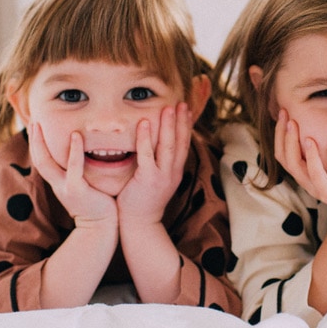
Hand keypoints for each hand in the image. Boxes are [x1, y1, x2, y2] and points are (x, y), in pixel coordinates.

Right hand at [30, 122, 116, 226]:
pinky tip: (76, 135)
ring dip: (42, 142)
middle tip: (33, 119)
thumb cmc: (97, 204)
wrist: (102, 227)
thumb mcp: (83, 185)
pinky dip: (74, 152)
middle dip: (34, 139)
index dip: (37, 143)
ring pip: (47, 163)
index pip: (42, 160)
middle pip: (39, 159)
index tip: (35, 126)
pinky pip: (74, 168)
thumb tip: (84, 155)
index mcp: (58, 182)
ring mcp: (65, 187)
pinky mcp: (78, 191)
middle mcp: (58, 184)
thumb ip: (79, 172)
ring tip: (41, 123)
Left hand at [117, 103, 191, 224]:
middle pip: (180, 142)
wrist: (140, 225)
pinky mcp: (148, 179)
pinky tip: (145, 123)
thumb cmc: (142, 201)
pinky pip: (147, 155)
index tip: (186, 109)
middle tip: (180, 102)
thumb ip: (157, 163)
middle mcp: (173, 172)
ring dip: (168, 125)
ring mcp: (162, 176)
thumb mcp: (156, 180)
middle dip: (181, 121)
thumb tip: (154, 146)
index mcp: (175, 171)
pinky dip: (147, 138)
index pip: (184, 144)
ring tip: (168, 107)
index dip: (186, 125)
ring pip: (168, 146)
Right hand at [274, 109, 326, 219]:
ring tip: (293, 124)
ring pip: (294, 164)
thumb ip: (323, 148)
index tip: (282, 112)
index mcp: (303, 172)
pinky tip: (310, 141)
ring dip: (291, 142)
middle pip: (283, 156)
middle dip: (281, 133)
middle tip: (285, 112)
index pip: (282, 152)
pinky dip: (311, 157)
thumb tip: (321, 121)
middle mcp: (304, 180)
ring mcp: (314, 187)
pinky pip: (314, 174)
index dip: (278, 133)